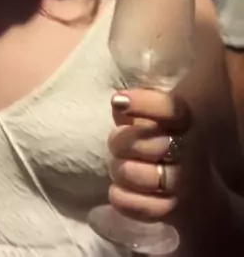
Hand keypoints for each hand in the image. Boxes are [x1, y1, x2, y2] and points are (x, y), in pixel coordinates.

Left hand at [108, 88, 196, 221]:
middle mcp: (187, 150)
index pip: (170, 108)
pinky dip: (121, 197)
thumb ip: (135, 108)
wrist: (192, 189)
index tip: (119, 100)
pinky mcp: (170, 210)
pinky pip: (137, 205)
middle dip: (122, 142)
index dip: (144, 103)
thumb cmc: (160, 141)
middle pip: (150, 142)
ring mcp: (180, 183)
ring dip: (120, 170)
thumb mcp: (151, 118)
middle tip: (116, 144)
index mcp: (183, 120)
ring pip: (140, 174)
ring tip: (120, 167)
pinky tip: (118, 190)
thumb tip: (119, 102)